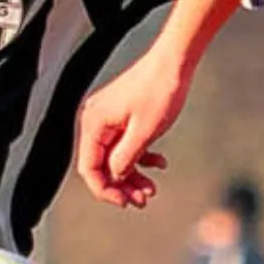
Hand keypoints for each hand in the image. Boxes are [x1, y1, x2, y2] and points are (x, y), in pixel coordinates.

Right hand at [76, 48, 191, 208]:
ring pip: (114, 156)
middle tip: (143, 200)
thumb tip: (115, 177)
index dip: (106, 190)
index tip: (126, 202)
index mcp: (94, 122)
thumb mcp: (144, 132)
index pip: (89, 168)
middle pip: (101, 164)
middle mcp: (96, 119)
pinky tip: (159, 163)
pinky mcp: (122, 114)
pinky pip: (124, 144)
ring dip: (132, 175)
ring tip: (152, 188)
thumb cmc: (160, 91)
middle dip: (121, 185)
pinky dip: (139, 156)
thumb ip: (125, 158)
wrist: (174, 61)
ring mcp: (109, 116)